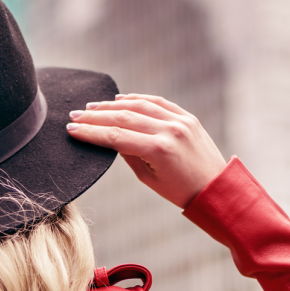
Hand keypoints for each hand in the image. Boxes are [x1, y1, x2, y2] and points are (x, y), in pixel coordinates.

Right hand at [65, 93, 225, 208]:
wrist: (217, 188)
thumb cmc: (181, 191)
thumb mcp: (148, 178)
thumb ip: (128, 154)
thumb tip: (108, 137)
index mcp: (159, 149)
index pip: (116, 136)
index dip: (91, 132)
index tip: (72, 129)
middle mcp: (169, 130)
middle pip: (123, 117)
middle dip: (96, 116)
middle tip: (75, 116)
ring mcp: (180, 120)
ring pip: (139, 105)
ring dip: (112, 105)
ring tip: (92, 107)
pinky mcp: (187, 117)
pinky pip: (157, 102)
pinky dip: (137, 99)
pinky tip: (120, 99)